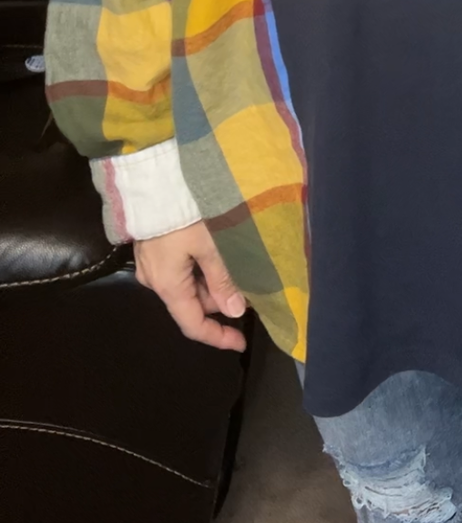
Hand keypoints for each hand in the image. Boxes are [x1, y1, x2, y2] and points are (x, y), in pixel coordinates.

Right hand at [133, 222, 248, 351]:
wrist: (151, 180)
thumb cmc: (182, 214)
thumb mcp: (209, 246)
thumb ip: (223, 280)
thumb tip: (235, 311)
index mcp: (167, 286)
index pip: (193, 325)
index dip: (217, 336)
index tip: (241, 342)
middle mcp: (154, 280)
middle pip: (192, 302)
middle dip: (220, 299)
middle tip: (249, 285)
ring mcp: (151, 263)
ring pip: (186, 284)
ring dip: (210, 281)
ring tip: (236, 263)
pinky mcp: (152, 247)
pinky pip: (178, 268)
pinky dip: (199, 268)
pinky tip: (215, 253)